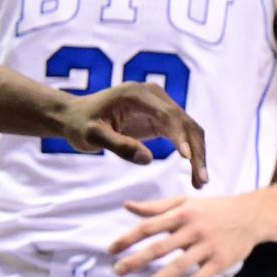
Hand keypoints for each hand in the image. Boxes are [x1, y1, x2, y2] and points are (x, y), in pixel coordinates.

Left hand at [57, 82, 208, 186]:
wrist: (75, 116)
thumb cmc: (80, 124)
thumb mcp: (92, 136)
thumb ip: (119, 145)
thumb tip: (148, 160)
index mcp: (138, 94)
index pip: (168, 115)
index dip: (180, 136)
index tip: (186, 159)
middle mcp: (155, 95)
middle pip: (186, 123)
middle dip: (196, 152)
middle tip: (201, 179)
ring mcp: (161, 105)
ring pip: (190, 130)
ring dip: (198, 155)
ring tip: (200, 181)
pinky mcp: (162, 117)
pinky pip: (183, 134)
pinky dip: (191, 153)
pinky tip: (194, 172)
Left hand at [106, 194, 265, 276]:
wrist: (255, 214)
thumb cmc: (215, 209)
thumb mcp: (187, 201)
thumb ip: (157, 207)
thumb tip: (127, 206)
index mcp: (182, 213)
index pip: (149, 226)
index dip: (128, 238)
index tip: (111, 250)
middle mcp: (194, 229)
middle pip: (160, 247)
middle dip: (137, 260)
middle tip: (118, 271)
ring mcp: (208, 246)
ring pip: (180, 265)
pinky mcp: (222, 261)